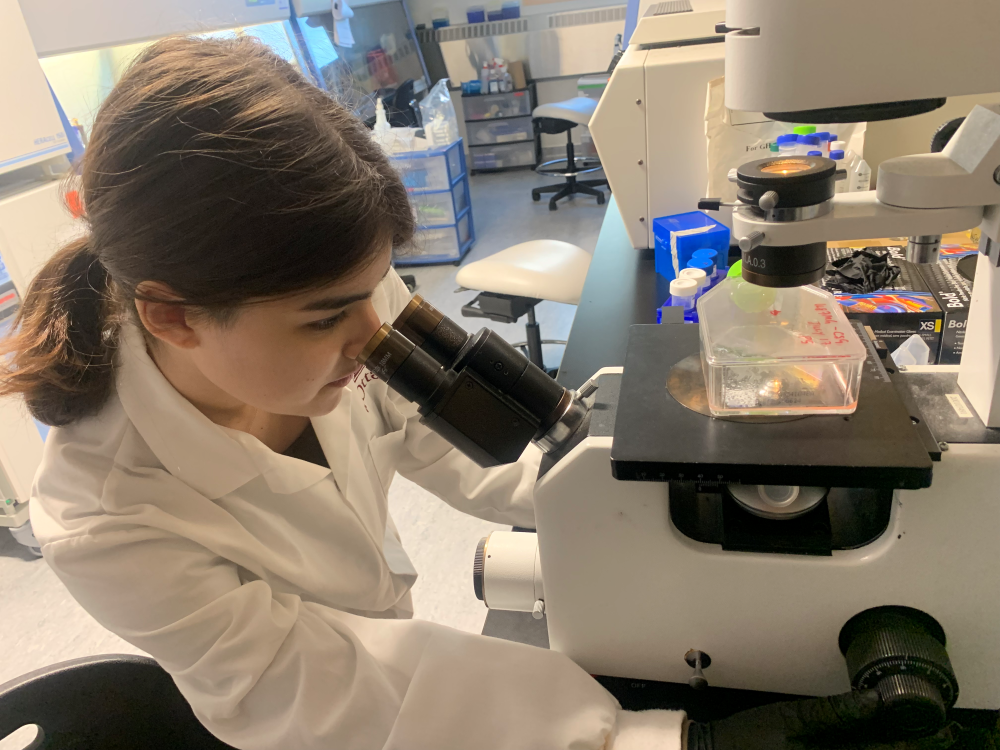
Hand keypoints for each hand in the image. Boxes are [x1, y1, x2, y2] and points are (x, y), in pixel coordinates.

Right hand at [686, 690, 960, 749]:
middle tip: (938, 733)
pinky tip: (870, 736)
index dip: (916, 742)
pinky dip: (864, 744)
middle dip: (908, 745)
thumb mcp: (790, 718)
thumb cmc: (746, 738)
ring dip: (886, 743)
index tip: (941, 732)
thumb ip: (835, 712)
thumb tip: (873, 701)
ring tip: (908, 733)